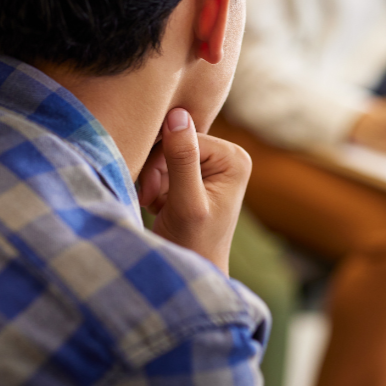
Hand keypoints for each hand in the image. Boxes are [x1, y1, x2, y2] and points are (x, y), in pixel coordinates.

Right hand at [137, 107, 251, 274]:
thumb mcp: (186, 202)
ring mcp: (211, 166)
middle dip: (156, 171)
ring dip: (153, 180)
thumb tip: (177, 114)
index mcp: (235, 158)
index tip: (153, 194)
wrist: (188, 272)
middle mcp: (227, 157)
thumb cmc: (193, 244)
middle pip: (175, 143)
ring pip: (164, 154)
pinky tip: (158, 205)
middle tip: (151, 199)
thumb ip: (182, 159)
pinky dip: (154, 186)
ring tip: (155, 205)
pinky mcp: (194, 176)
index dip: (161, 161)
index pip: (185, 136)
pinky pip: (163, 166)